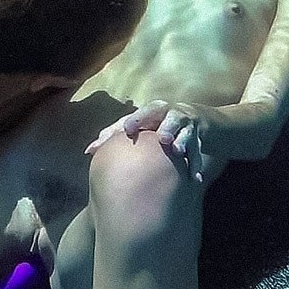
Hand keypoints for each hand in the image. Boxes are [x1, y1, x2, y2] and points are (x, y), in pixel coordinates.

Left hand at [85, 100, 207, 182]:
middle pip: (170, 118)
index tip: (127, 130)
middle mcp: (172, 114)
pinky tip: (194, 178)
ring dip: (183, 141)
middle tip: (163, 138)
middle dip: (167, 126)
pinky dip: (196, 164)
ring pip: (187, 133)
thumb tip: (88, 151)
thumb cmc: (156, 122)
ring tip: (178, 150)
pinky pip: (198, 152)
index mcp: (154, 110)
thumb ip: (113, 135)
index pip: (144, 113)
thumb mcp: (138, 123)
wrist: (196, 118)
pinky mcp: (199, 138)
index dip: (136, 120)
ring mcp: (188, 125)